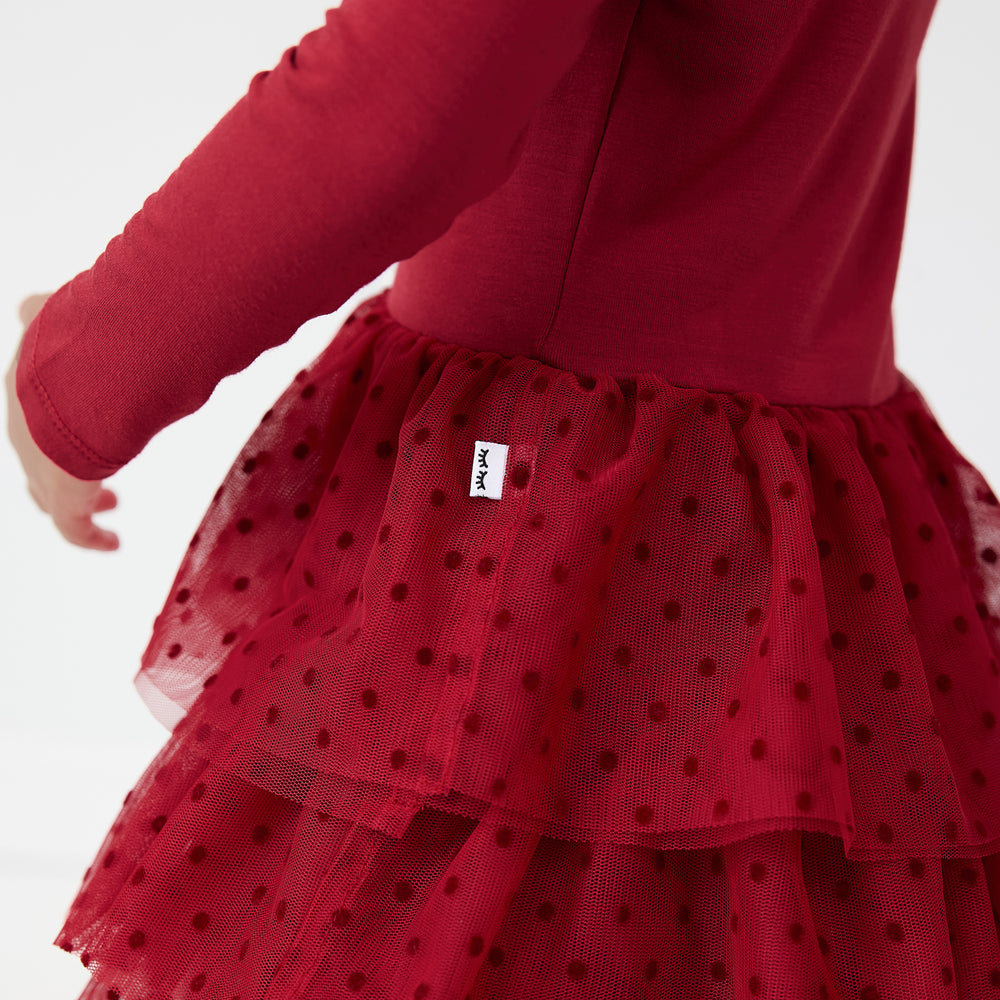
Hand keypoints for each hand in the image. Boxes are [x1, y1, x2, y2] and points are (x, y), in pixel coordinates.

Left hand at [6, 293, 119, 550]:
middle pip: (37, 461)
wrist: (80, 381)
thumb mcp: (55, 316)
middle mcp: (25, 434)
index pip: (29, 419)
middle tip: (92, 477)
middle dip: (64, 469)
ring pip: (51, 495)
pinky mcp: (63, 498)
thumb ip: (45, 312)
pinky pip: (73, 527)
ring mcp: (41, 469)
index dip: (51, 428)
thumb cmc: (77, 345)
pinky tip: (111, 543)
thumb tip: (34, 304)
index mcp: (23, 393)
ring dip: (79, 502)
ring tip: (107, 507)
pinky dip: (90, 537)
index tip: (76, 432)